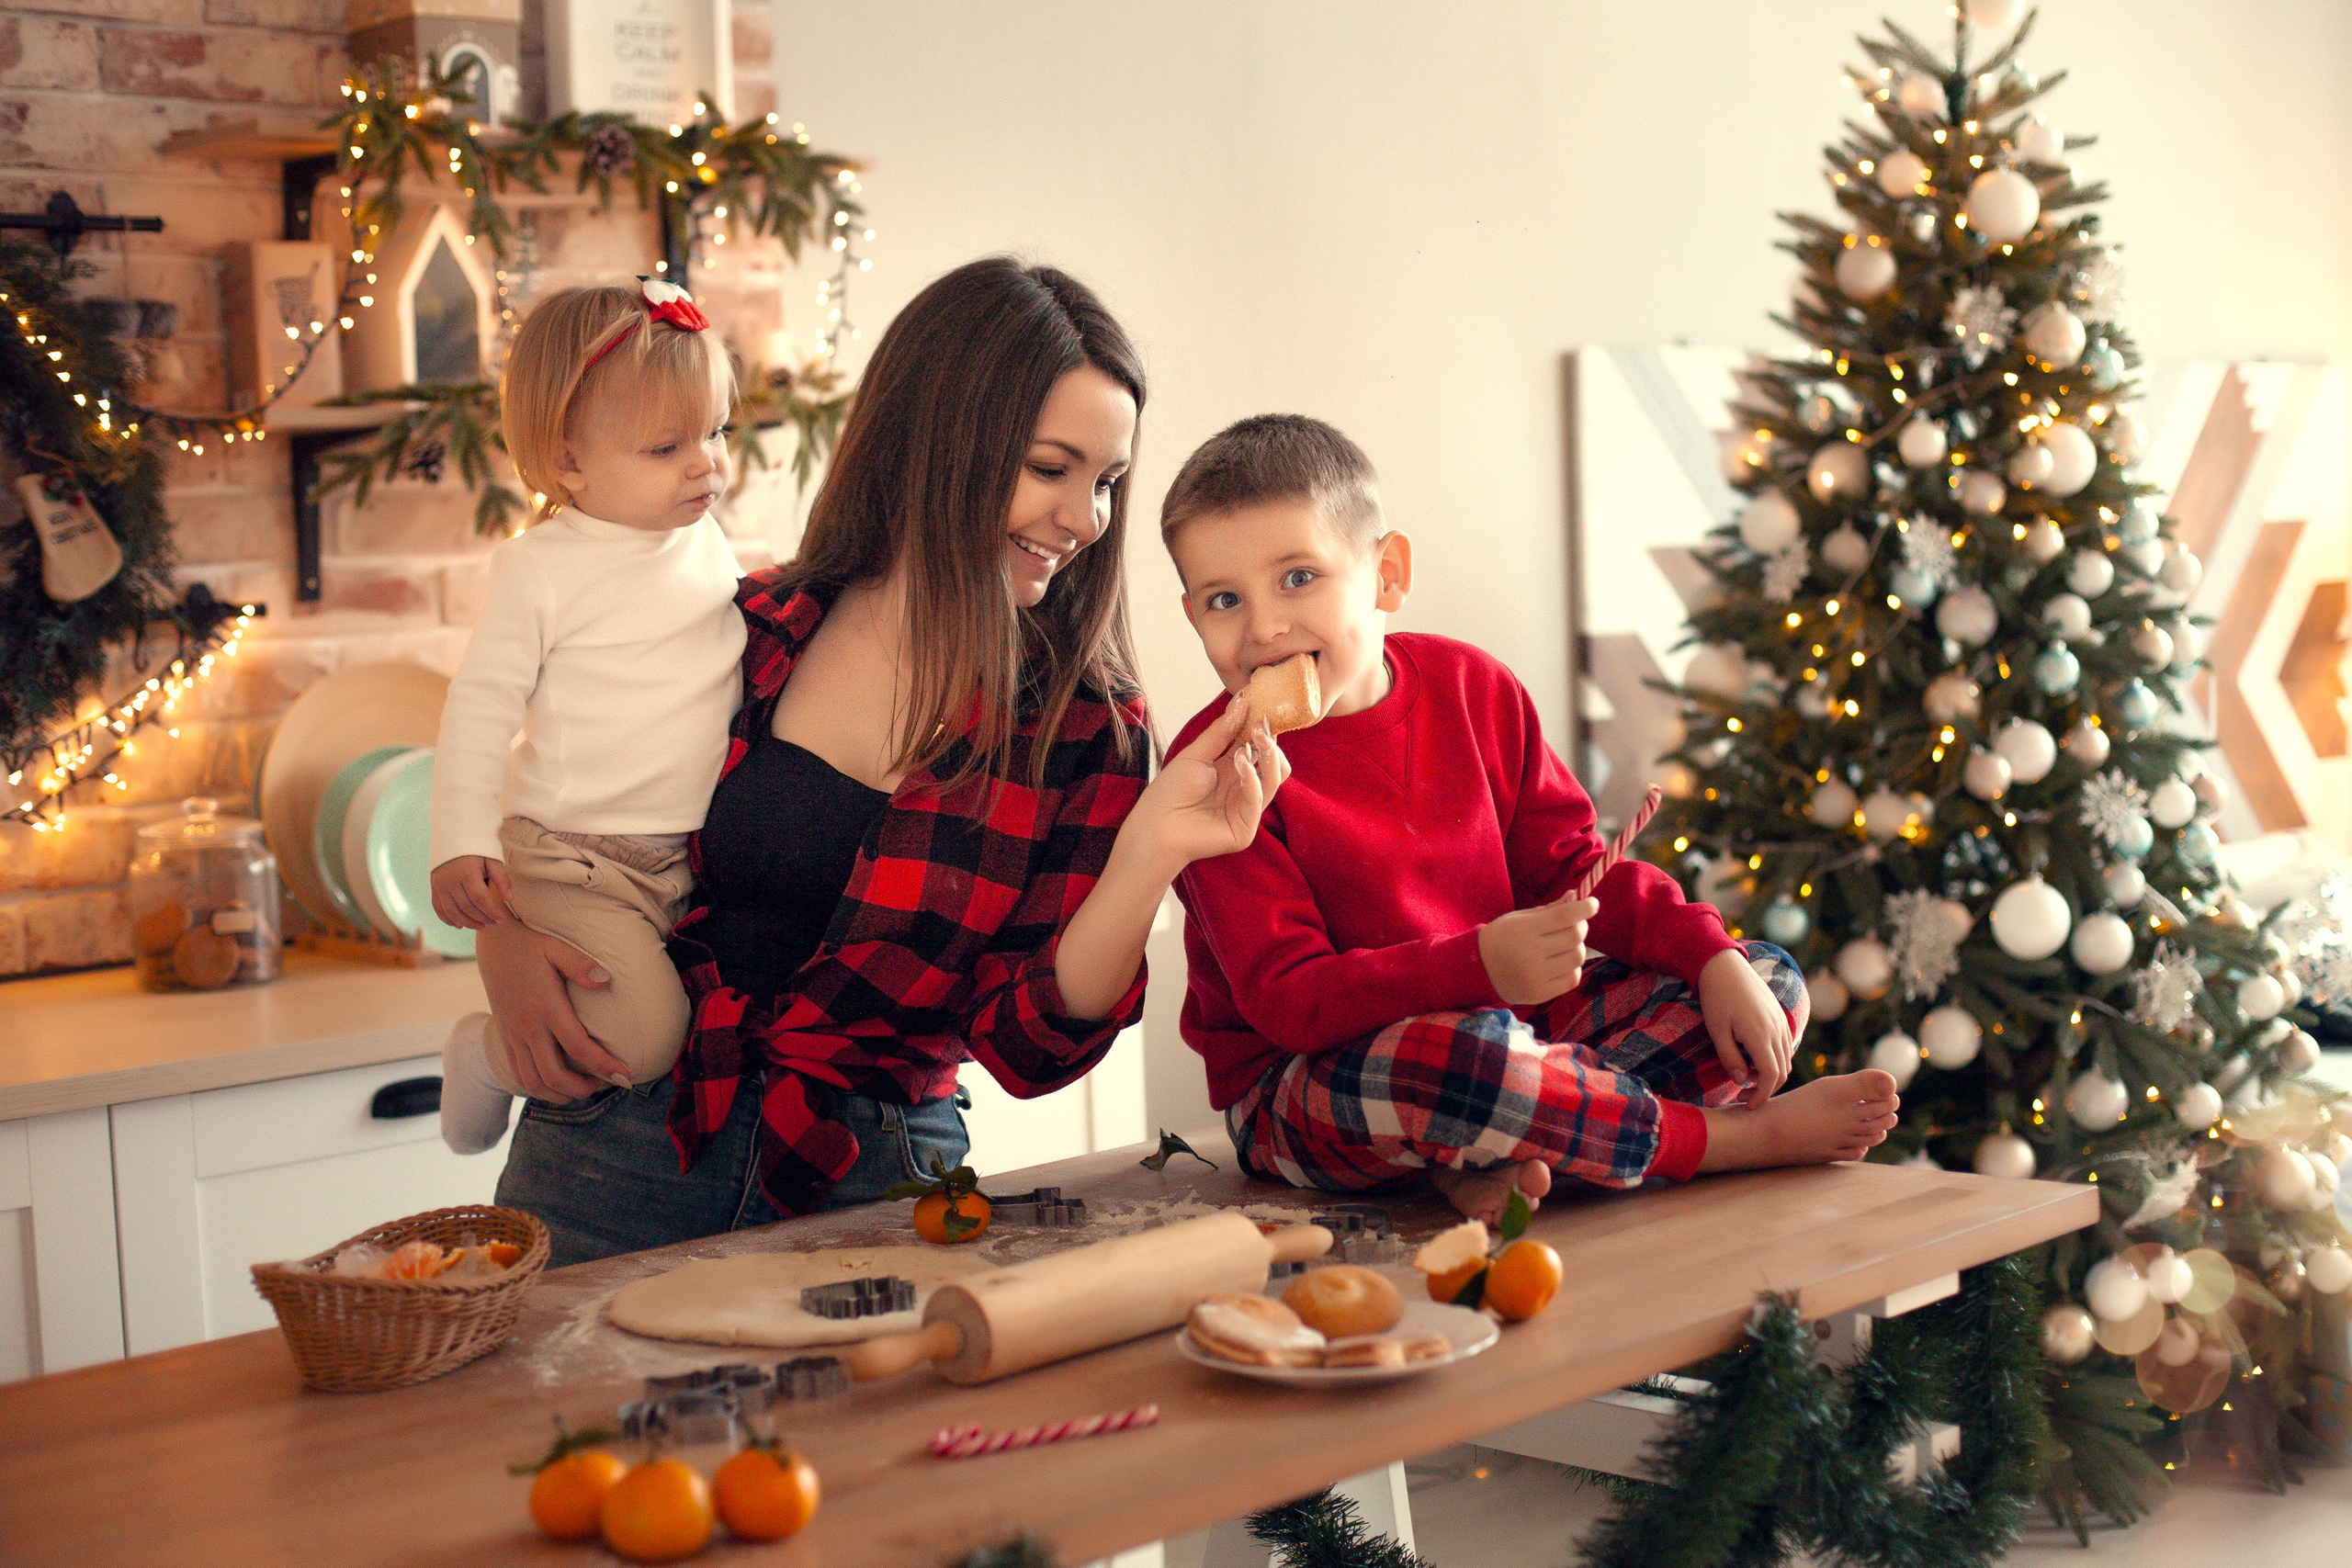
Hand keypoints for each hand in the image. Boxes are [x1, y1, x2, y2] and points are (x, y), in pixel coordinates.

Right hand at [431, 854, 514, 929]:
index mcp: (467, 872)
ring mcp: (440, 885)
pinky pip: (438, 908)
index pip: (480, 899)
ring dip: (466, 923)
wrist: (454, 835)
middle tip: (494, 924)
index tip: (502, 920)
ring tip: (480, 927)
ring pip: (451, 911)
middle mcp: (450, 880)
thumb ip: (501, 879)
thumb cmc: (477, 849)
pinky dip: (448, 919)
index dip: (491, 912)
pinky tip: (459, 925)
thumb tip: (510, 899)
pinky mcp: (434, 887)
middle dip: (482, 918)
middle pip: (467, 907)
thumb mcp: (493, 859)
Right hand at [473, 919, 631, 1100]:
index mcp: (545, 1006)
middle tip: (605, 1085)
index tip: (625, 1076)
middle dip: (581, 1089)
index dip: (603, 1066)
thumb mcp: (556, 947)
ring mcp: (513, 1034)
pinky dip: (537, 1088)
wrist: (493, 941)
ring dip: (558, 1094)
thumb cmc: (530, 943)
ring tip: (581, 1089)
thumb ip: (581, 965)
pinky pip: (518, 1073)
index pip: (578, 1047)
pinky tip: (555, 1085)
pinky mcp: (504, 1036)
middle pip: (554, 1075)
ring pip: (532, 1082)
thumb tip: (607, 980)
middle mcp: (527, 1026)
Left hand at [1126, 695, 1289, 874]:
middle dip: (1271, 743)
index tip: (1264, 710)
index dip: (1264, 731)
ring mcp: (1247, 809)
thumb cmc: (1170, 792)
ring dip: (1268, 757)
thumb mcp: (1196, 755)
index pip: (1260, 748)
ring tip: (1251, 742)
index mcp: (1233, 770)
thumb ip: (1221, 732)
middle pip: (1276, 764)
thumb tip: (1242, 702)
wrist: (1155, 826)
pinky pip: (1258, 799)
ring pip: (1275, 780)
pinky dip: (1252, 779)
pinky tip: (1240, 764)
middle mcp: (1244, 788)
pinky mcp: (1245, 828)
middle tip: (1261, 727)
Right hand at [1478, 896, 1596, 1005]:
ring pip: (1577, 958)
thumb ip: (1550, 909)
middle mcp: (1529, 954)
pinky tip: (1560, 963)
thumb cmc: (1503, 937)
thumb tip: (1576, 896)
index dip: (1584, 908)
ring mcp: (1535, 976)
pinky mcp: (1540, 994)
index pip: (1564, 916)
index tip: (1593, 903)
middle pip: (1575, 937)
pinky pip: (1572, 978)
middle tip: (1576, 924)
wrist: (1479, 969)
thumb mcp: (1520, 918)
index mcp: (1523, 929)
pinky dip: (1572, 968)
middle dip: (1581, 927)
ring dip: (1577, 948)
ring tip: (1564, 946)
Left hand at [1700, 946, 1794, 1108]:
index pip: (1771, 1075)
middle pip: (1782, 1070)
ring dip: (1771, 1073)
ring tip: (1747, 1077)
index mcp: (1760, 1036)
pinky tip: (1755, 1059)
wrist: (1725, 966)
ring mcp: (1780, 1022)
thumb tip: (1741, 1082)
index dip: (1763, 1095)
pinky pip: (1785, 1045)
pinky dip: (1776, 1058)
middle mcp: (1776, 1030)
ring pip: (1786, 1058)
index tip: (1749, 1106)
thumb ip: (1730, 1057)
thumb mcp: (1716, 1030)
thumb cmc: (1716, 998)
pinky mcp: (1780, 1016)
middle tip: (1743, 1095)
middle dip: (1766, 1088)